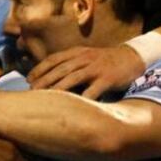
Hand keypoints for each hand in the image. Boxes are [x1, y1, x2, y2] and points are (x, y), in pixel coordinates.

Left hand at [28, 46, 144, 99]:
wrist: (132, 57)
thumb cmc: (103, 61)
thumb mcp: (85, 56)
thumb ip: (69, 64)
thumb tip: (48, 78)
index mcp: (77, 53)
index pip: (54, 59)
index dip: (39, 68)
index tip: (28, 79)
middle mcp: (85, 58)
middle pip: (60, 69)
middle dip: (44, 80)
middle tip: (32, 91)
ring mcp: (96, 68)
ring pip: (73, 78)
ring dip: (58, 88)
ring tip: (46, 98)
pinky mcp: (108, 78)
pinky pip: (94, 89)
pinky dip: (84, 98)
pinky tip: (74, 107)